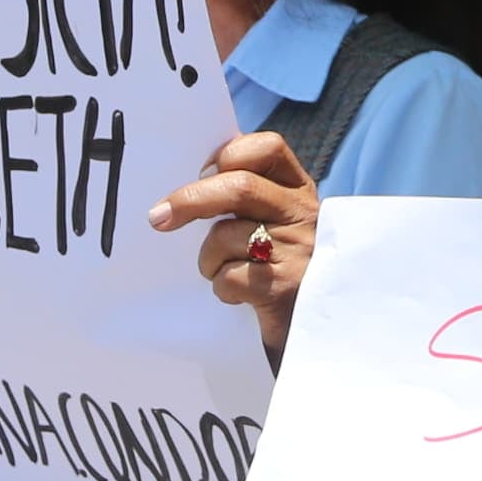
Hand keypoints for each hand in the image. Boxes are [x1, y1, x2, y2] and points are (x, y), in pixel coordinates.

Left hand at [151, 132, 320, 354]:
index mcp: (299, 192)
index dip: (231, 153)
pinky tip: (237, 295)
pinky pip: (230, 277)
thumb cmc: (283, 271)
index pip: (270, 148)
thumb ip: (249, 197)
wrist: (322, 332)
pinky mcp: (284, 289)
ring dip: (208, 258)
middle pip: (240, 188)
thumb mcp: (278, 225)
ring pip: (226, 236)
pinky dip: (222, 287)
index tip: (203, 171)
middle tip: (159, 217)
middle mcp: (303, 215)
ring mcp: (298, 252)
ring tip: (221, 271)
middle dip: (190, 200)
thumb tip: (195, 177)